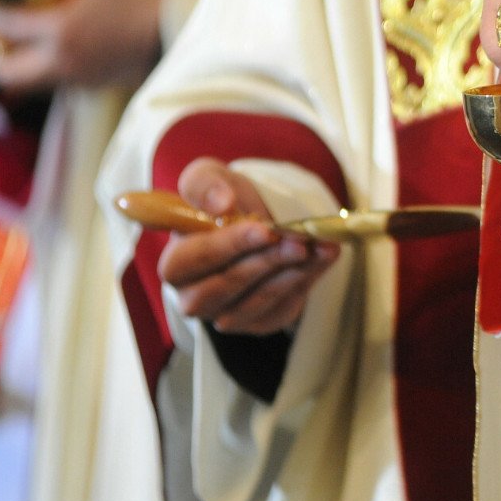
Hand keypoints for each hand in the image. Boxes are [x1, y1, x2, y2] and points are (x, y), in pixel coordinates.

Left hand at [0, 0, 161, 94]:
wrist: (177, 34)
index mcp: (59, 29)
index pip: (3, 26)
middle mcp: (61, 60)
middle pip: (7, 73)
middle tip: (0, 37)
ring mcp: (77, 77)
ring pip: (31, 82)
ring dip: (23, 64)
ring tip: (29, 42)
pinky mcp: (93, 85)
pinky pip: (58, 81)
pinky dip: (50, 67)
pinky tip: (64, 47)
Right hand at [156, 158, 339, 334]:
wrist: (255, 221)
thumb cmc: (224, 202)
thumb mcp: (208, 177)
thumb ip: (205, 184)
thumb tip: (221, 202)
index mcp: (177, 262)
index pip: (197, 259)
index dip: (231, 245)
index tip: (265, 229)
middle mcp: (194, 296)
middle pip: (228, 286)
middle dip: (267, 261)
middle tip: (299, 241)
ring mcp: (226, 314)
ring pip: (258, 301)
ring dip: (291, 274)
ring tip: (318, 248)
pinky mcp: (257, 323)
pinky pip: (281, 309)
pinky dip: (306, 282)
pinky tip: (323, 258)